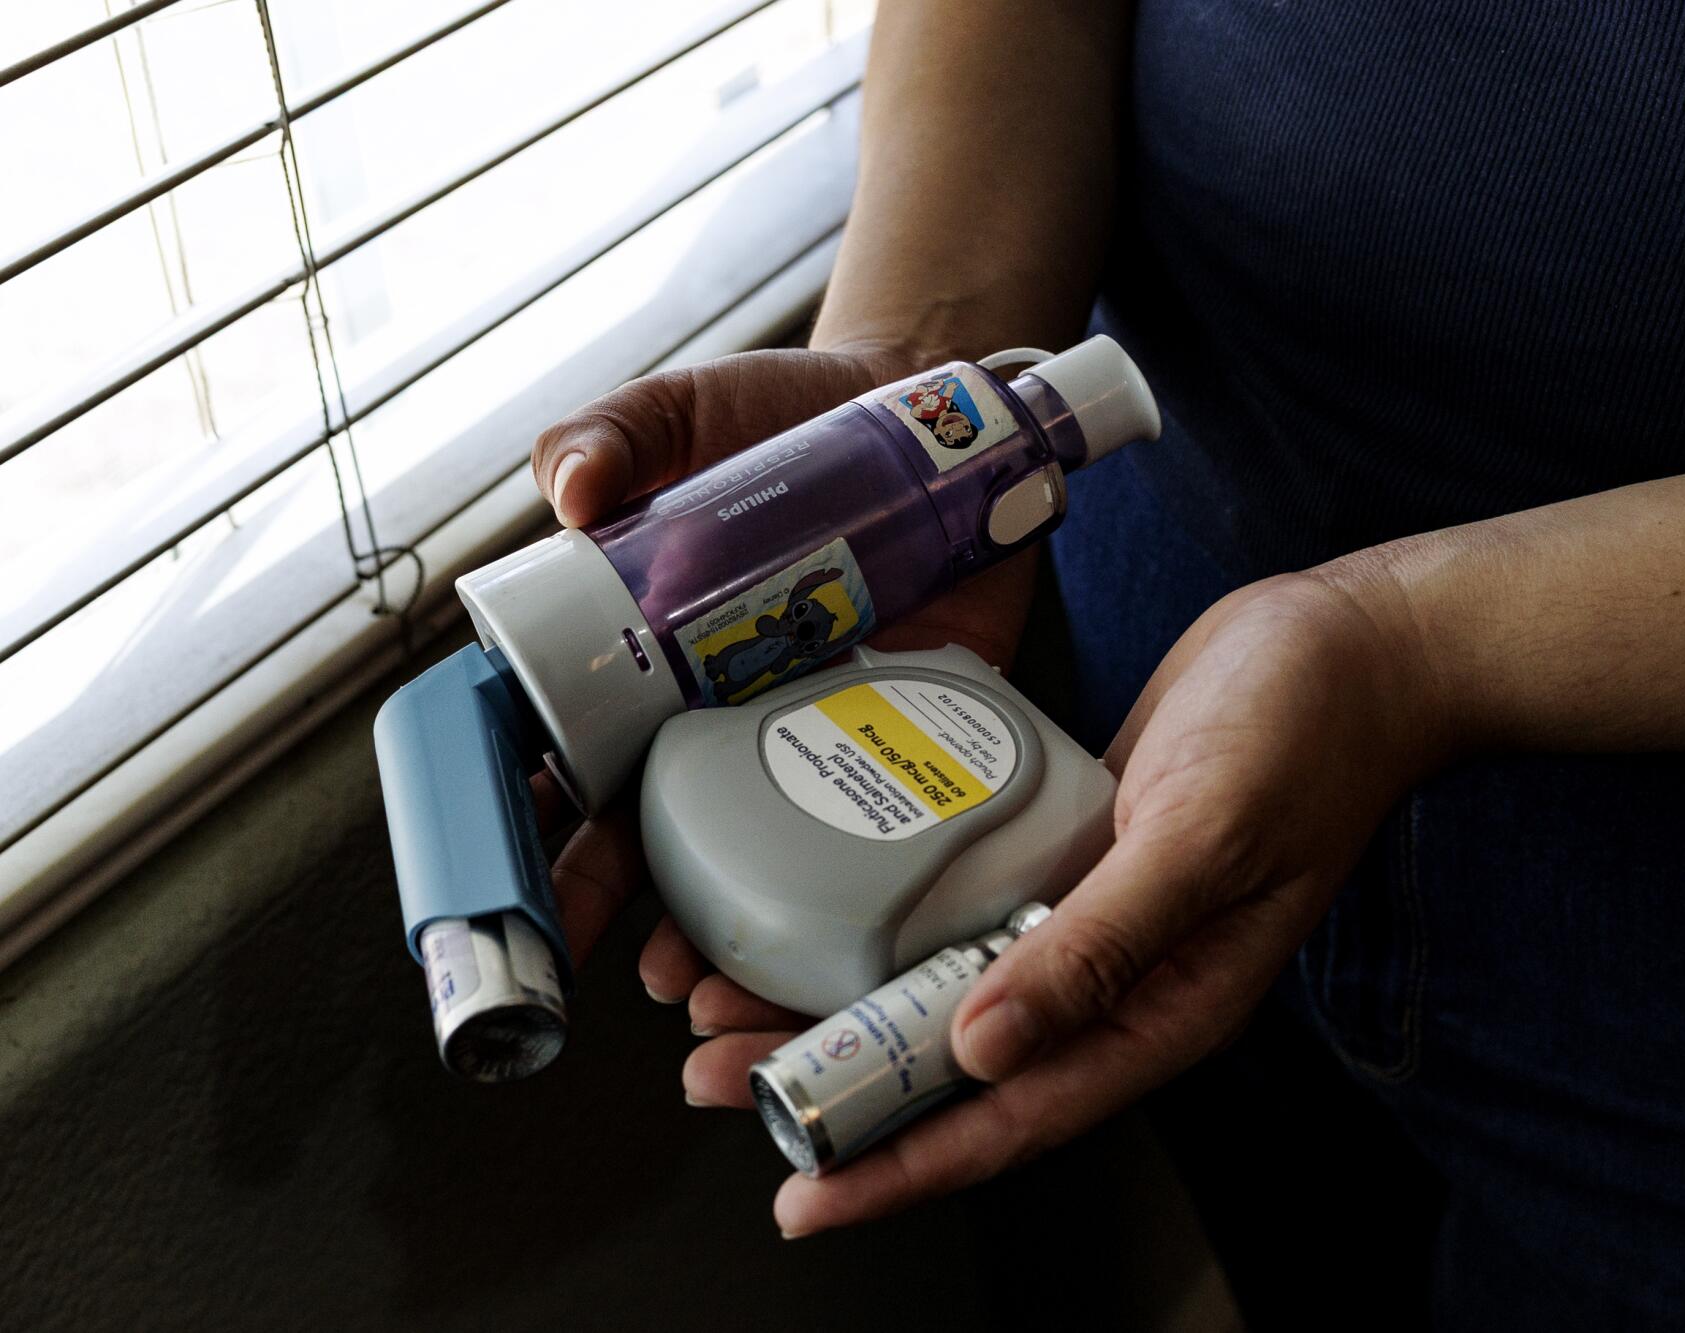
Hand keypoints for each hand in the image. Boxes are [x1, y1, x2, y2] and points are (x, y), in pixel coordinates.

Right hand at [527, 344, 1040, 995]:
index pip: (573, 756)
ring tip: (694, 983)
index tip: (510, 884)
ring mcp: (817, 732)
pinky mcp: (913, 732)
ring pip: (758, 856)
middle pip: (653, 829)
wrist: (934, 418)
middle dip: (613, 905)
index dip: (536, 823)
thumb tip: (570, 493)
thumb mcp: (689, 413)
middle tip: (593, 964)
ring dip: (720, 930)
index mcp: (650, 657)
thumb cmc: (789, 416)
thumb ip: (613, 435)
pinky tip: (824, 947)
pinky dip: (852, 892)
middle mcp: (725, 713)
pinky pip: (881, 827)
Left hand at [733, 564, 1450, 1235]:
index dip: (904, 1164)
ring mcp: (1092, 917)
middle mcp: (1118, 980)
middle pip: (960, 1065)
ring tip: (740, 1006)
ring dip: (848, 1004)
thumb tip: (987, 1044)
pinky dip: (894, 921)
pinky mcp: (1073, 852)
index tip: (808, 1194)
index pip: (1015, 1115)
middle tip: (725, 1082)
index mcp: (1163, 1008)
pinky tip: (830, 909)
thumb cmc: (1309, 735)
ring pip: (948, 988)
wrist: (1352, 641)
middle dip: (843, 1088)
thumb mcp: (1202, 840)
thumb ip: (1100, 947)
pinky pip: (967, 908)